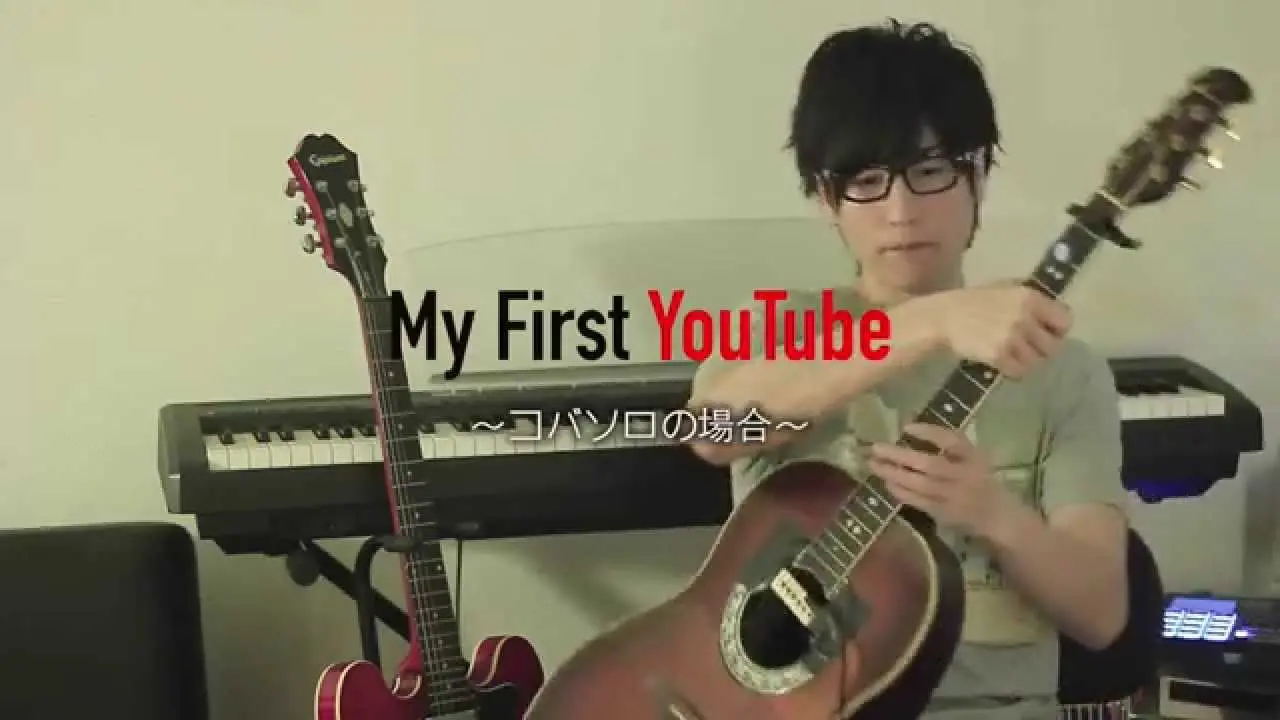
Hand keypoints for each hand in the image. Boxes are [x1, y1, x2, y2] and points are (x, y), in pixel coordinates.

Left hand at [868, 422, 1015, 537]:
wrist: (998, 515)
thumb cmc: (981, 478)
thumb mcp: (974, 456)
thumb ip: (948, 441)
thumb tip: (907, 424)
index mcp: (974, 457)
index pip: (953, 441)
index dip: (929, 432)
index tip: (905, 426)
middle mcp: (965, 476)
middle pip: (930, 464)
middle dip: (900, 455)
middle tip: (876, 447)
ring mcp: (953, 497)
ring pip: (920, 484)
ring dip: (893, 473)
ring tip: (873, 464)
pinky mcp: (944, 513)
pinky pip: (917, 501)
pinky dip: (900, 491)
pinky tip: (886, 482)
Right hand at [920, 281, 1072, 378]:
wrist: (944, 317)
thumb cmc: (975, 302)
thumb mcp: (1006, 290)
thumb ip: (1031, 301)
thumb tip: (1056, 316)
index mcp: (1030, 297)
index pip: (1064, 320)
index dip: (1057, 329)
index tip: (1047, 333)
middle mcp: (1024, 317)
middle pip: (1053, 346)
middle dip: (1042, 349)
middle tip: (1028, 348)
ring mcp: (1012, 337)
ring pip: (1036, 361)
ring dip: (1026, 361)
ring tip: (1012, 355)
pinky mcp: (998, 355)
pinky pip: (1019, 371)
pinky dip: (1013, 370)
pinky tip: (1002, 363)